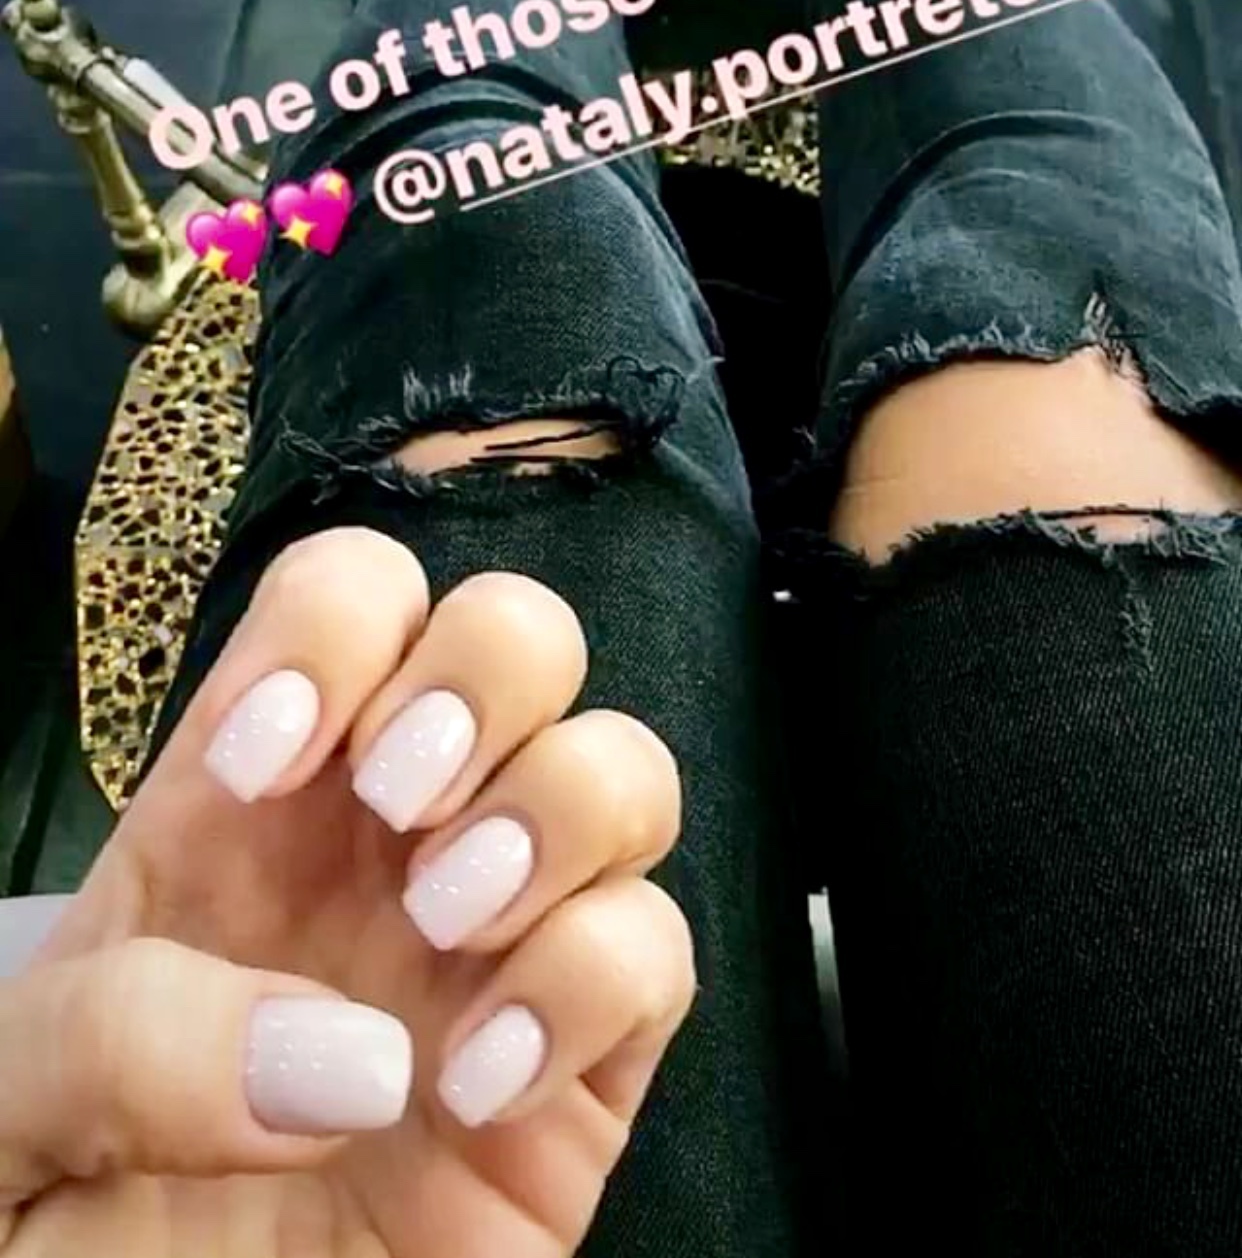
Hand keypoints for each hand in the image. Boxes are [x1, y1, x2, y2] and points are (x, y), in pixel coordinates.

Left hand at [6, 531, 692, 1256]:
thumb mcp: (8, 1114)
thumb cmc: (68, 1243)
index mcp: (252, 805)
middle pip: (518, 630)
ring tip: (447, 924)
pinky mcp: (583, 1074)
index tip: (262, 765)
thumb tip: (343, 1051)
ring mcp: (503, 950)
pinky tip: (475, 1087)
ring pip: (622, 765)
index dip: (328, 632)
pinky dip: (593, 983)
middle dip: (478, 676)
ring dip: (555, 807)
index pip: (348, 597)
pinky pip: (658, 950)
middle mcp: (395, 846)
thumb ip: (109, 1038)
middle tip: (396, 802)